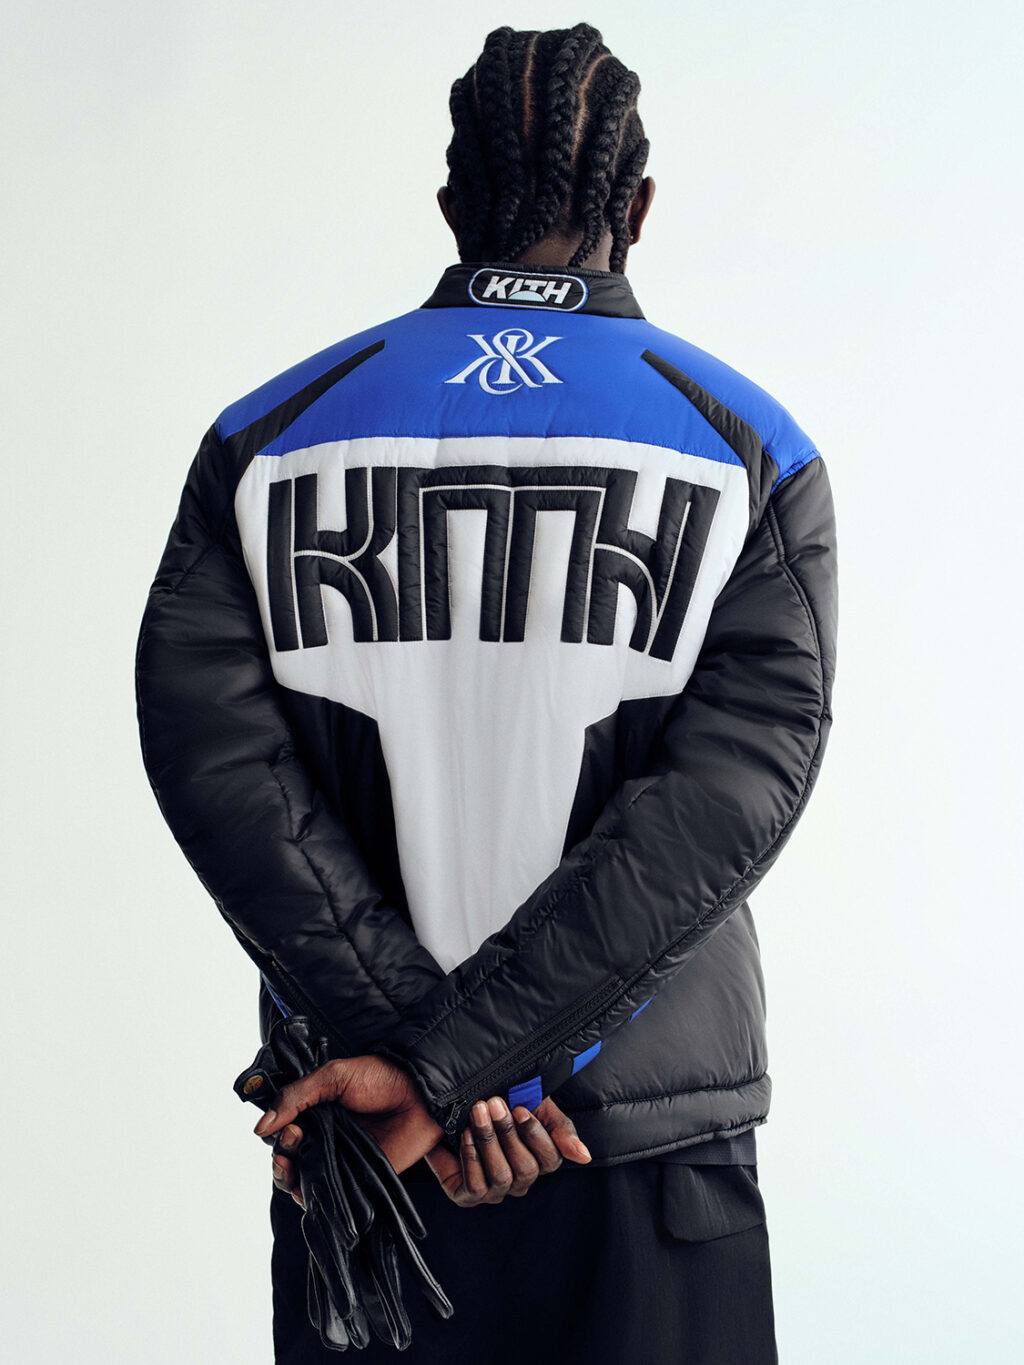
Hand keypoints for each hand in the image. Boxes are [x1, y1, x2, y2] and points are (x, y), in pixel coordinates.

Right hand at [253, 1053, 442, 1188]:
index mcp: (317, 1113)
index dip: (279, 1137)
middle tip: (293, 1142)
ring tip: (292, 1165)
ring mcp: (341, 1161)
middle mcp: (325, 1139)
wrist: (420, 1093)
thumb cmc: (381, 1077)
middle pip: (289, 1161)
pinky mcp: (358, 1180)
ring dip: (289, 1179)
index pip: (284, 1134)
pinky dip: (314, 1200)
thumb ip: (296, 1097)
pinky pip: (330, 1197)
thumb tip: (262, 1126)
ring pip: (303, 1182)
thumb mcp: (333, 1076)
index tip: (289, 1129)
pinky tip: (309, 1190)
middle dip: (281, 1158)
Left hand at [424, 1094, 591, 1205]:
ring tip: (478, 1113)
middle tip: (494, 1104)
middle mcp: (520, 1181)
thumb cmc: (502, 1105)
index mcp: (539, 1161)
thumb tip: (584, 1156)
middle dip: (508, 1133)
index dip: (535, 1135)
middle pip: (526, 1169)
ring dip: (488, 1141)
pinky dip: (471, 1157)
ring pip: (502, 1177)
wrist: (462, 1102)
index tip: (521, 1108)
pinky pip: (476, 1186)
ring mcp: (495, 1192)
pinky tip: (465, 1134)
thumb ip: (562, 1130)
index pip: (551, 1159)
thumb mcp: (537, 1106)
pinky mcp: (468, 1196)